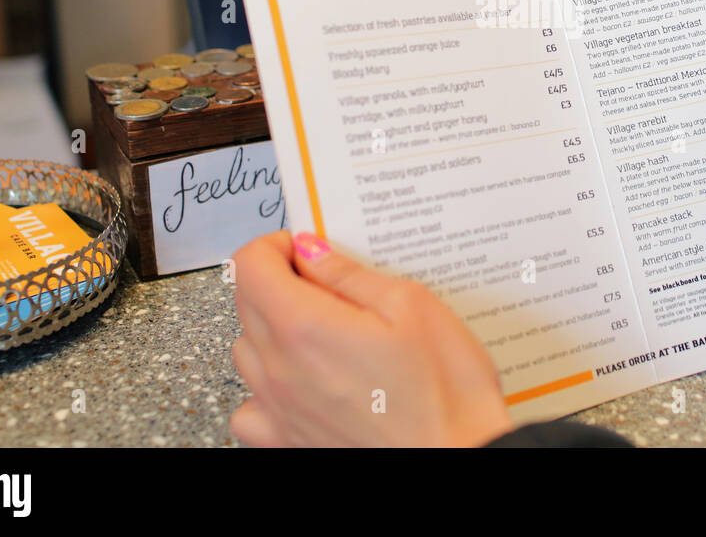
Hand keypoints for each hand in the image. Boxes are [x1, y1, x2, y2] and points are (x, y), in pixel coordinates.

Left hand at [230, 230, 514, 446]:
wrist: (459, 460)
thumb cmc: (446, 395)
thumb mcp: (411, 306)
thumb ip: (350, 275)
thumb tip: (314, 252)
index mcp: (305, 326)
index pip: (250, 265)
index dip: (275, 245)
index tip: (303, 248)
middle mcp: (279, 370)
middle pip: (246, 303)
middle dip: (277, 280)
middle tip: (323, 281)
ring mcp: (278, 411)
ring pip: (247, 351)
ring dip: (272, 329)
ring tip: (322, 329)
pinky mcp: (286, 442)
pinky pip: (251, 406)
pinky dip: (267, 387)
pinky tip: (302, 381)